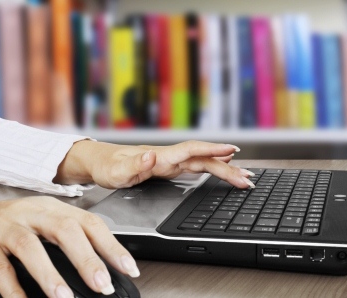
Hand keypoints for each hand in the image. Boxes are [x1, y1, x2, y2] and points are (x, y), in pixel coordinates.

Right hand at [0, 197, 138, 297]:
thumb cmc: (11, 225)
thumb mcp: (43, 225)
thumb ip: (69, 242)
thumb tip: (101, 270)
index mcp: (54, 208)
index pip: (90, 223)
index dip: (112, 246)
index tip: (128, 268)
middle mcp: (33, 213)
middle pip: (65, 230)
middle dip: (87, 259)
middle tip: (102, 285)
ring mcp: (5, 226)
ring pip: (31, 247)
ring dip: (50, 274)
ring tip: (64, 297)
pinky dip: (13, 288)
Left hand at [54, 140, 255, 188]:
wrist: (99, 162)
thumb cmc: (106, 167)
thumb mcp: (115, 171)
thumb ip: (133, 165)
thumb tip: (151, 156)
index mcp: (159, 156)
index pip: (190, 150)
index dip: (211, 149)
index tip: (232, 150)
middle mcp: (168, 157)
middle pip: (203, 159)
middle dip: (227, 167)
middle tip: (247, 178)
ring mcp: (171, 162)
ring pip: (203, 163)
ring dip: (224, 168)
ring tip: (243, 176)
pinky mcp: (169, 168)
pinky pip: (197, 167)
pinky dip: (213, 168)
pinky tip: (223, 169)